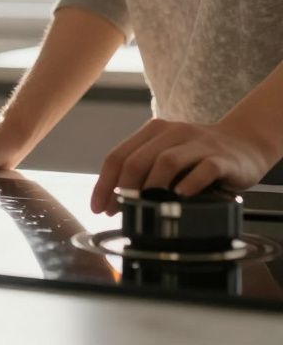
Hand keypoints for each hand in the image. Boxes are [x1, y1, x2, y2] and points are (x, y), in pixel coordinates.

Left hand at [89, 118, 276, 213]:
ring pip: (166, 162)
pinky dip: (190, 184)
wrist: (244, 143)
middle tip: (123, 213)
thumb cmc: (198, 157)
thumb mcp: (167, 158)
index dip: (104, 184)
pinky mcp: (221, 157)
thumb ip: (144, 173)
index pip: (117, 157)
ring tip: (149, 206)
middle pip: (137, 160)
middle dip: (124, 190)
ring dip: (153, 187)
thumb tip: (117, 205)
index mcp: (152, 132)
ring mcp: (197, 143)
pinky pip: (203, 169)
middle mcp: (172, 132)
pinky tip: (182, 197)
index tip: (99, 208)